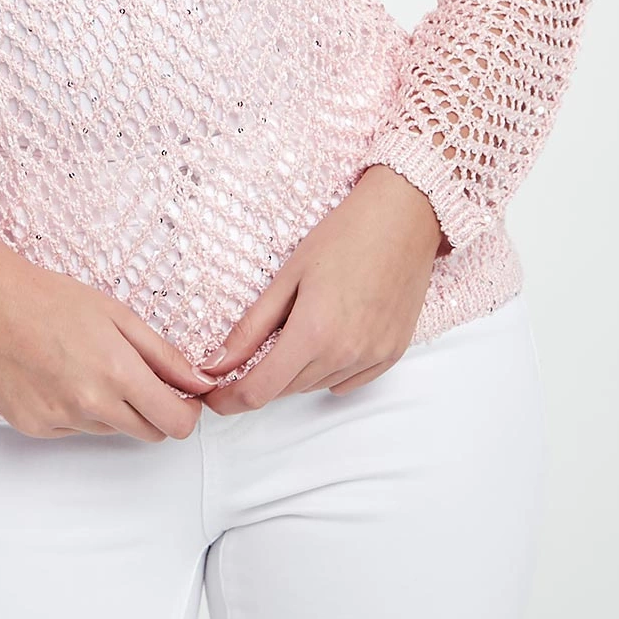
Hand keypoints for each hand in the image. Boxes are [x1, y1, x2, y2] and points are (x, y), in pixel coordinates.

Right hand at [0, 235, 220, 441]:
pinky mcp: (33, 427)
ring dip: (112, 408)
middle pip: (148, 434)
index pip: (174, 423)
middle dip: (154, 411)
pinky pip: (74, 430)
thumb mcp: (118, 315)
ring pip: (110, 430)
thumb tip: (199, 383)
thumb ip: (164, 355)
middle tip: (137, 376)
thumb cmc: (51, 297)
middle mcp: (90, 405)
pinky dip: (77, 411)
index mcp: (117, 372)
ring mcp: (59, 420)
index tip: (184, 397)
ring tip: (86, 365)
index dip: (187, 412)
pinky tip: (58, 376)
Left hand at [196, 166, 444, 411]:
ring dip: (296, 371)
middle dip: (262, 377)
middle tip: (252, 349)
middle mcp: (344, 354)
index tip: (215, 397)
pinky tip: (327, 339)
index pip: (260, 391)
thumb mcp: (288, 276)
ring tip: (299, 327)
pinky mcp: (392, 354)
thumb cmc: (344, 236)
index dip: (230, 400)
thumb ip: (252, 327)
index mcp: (313, 333)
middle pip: (286, 389)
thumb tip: (217, 362)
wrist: (404, 218)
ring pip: (316, 386)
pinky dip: (329, 371)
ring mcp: (372, 357)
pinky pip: (348, 382)